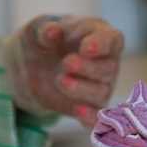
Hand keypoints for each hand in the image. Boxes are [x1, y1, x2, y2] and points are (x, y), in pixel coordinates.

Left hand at [4, 16, 123, 126]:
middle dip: (88, 68)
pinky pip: (97, 116)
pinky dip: (91, 117)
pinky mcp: (89, 106)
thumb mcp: (37, 29)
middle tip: (66, 63)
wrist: (35, 64)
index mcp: (98, 35)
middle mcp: (106, 62)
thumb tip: (52, 32)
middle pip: (108, 68)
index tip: (86, 48)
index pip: (111, 39)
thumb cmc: (45, 39)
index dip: (102, 44)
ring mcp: (100, 85)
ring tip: (60, 81)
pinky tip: (79, 113)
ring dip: (82, 90)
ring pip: (102, 92)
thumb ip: (44, 29)